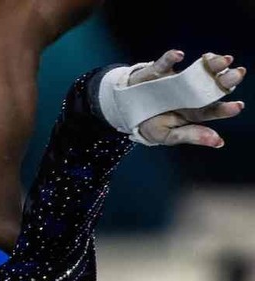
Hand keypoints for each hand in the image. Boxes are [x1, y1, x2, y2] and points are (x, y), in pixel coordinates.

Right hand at [128, 51, 245, 147]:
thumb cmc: (149, 124)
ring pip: (198, 70)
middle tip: (238, 74)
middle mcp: (189, 92)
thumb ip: (190, 135)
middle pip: (212, 85)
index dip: (225, 108)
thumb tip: (219, 142)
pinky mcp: (157, 71)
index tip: (238, 106)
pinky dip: (170, 58)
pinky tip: (179, 56)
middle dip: (226, 79)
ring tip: (224, 60)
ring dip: (212, 63)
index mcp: (193, 110)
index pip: (213, 108)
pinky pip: (164, 63)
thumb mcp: (166, 135)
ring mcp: (175, 79)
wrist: (124, 110)